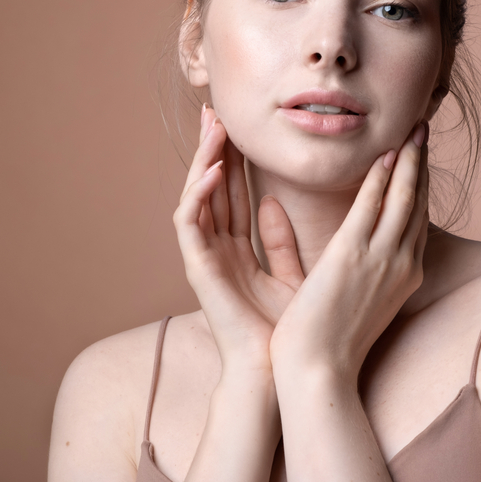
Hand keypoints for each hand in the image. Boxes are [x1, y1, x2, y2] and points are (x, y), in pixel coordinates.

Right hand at [173, 105, 305, 375]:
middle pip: (210, 189)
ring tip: (214, 129)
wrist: (275, 370)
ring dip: (203, 162)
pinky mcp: (197, 268)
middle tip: (217, 112)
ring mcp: (203, 257)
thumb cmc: (284, 330)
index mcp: (236, 249)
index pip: (232, 193)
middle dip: (213, 150)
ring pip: (196, 198)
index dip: (234, 160)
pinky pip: (190, 224)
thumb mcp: (290, 273)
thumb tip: (275, 201)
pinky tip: (211, 171)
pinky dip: (198, 195)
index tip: (241, 126)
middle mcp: (215, 248)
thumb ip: (279, 239)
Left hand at [269, 122, 429, 383]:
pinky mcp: (355, 255)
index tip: (417, 157)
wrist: (319, 371)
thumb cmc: (328, 341)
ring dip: (409, 160)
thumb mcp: (351, 297)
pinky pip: (373, 206)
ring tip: (412, 129)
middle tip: (422, 129)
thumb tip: (347, 242)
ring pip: (403, 198)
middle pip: (418, 203)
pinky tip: (385, 155)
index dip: (418, 185)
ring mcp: (382, 259)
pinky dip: (382, 178)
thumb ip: (352, 264)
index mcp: (404, 275)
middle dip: (421, 163)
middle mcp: (402, 264)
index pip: (415, 220)